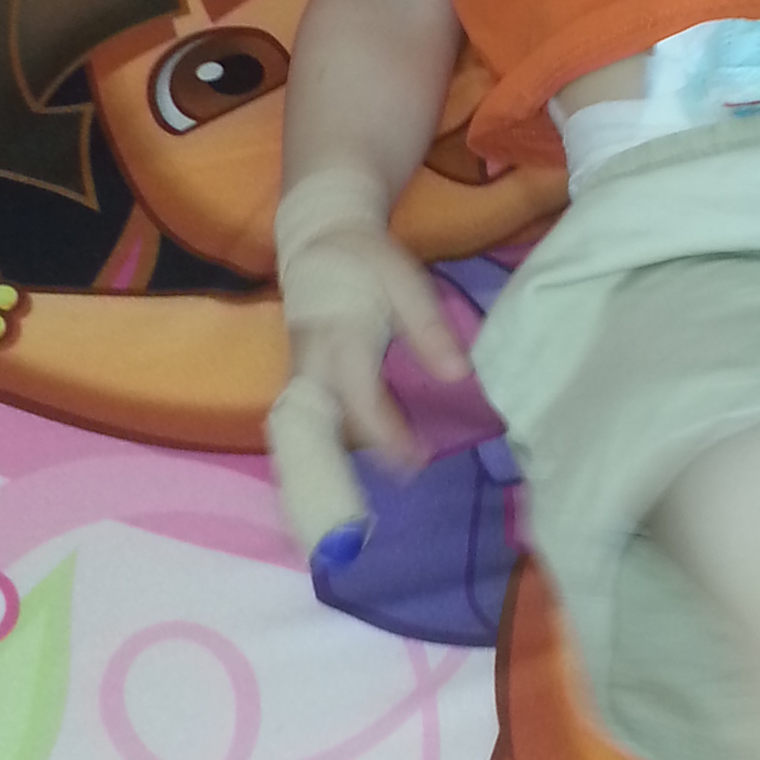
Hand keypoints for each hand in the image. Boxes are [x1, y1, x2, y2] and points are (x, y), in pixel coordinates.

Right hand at [267, 170, 470, 555]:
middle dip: (334, 477)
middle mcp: (311, 365)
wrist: (317, 236)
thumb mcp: (404, 280)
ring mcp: (300, 375)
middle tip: (362, 523)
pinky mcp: (301, 382)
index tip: (415, 466)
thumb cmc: (365, 259)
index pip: (361, 402)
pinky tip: (342, 487)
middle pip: (317, 433)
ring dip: (325, 473)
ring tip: (353, 517)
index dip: (387, 438)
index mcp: (338, 340)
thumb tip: (460, 377)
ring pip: (307, 434)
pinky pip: (306, 427)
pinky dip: (320, 457)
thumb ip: (429, 328)